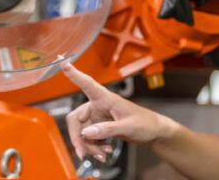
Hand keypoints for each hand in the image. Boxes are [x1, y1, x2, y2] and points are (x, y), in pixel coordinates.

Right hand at [62, 63, 177, 160]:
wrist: (153, 133)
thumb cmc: (146, 123)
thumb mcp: (128, 126)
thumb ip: (108, 129)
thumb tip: (86, 132)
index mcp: (106, 98)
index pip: (88, 84)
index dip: (75, 75)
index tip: (64, 64)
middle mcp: (99, 106)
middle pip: (76, 120)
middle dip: (78, 138)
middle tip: (82, 153)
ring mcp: (98, 117)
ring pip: (81, 133)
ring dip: (88, 146)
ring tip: (102, 154)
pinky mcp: (100, 127)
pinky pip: (88, 138)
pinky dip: (93, 147)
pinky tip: (104, 152)